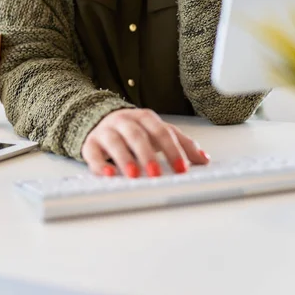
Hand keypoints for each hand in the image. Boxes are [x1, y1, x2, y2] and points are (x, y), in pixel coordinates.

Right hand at [81, 108, 209, 177]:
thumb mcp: (158, 132)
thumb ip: (181, 143)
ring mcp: (106, 131)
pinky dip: (100, 165)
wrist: (101, 120)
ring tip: (134, 175)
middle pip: (137, 135)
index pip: (161, 131)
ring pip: (115, 142)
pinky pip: (92, 152)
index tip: (182, 168)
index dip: (173, 150)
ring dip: (125, 159)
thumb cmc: (135, 130)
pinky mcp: (90, 143)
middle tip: (157, 173)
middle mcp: (125, 121)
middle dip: (148, 154)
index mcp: (145, 118)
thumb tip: (204, 159)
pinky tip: (109, 175)